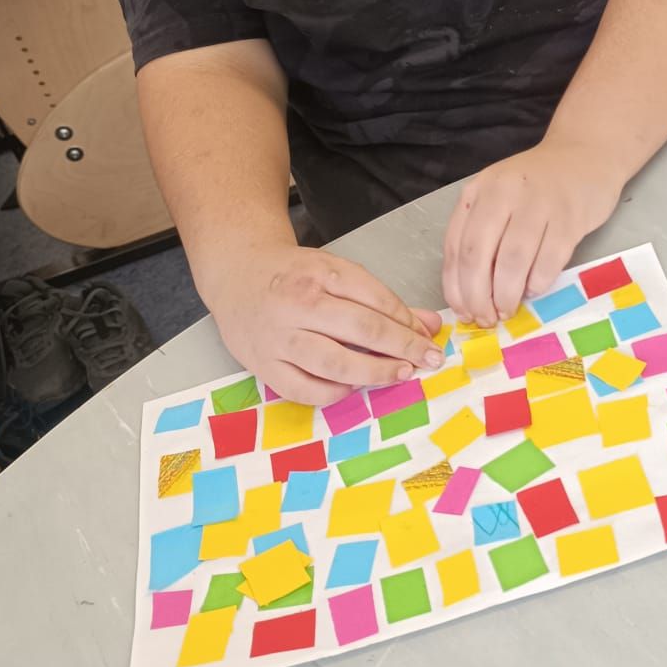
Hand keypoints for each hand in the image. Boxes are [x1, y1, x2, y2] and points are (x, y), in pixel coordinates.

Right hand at [210, 242, 442, 404]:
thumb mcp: (336, 272)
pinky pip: (305, 389)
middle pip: (362, 330)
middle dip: (403, 348)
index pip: (376, 300)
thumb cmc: (293, 275)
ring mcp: (279, 337)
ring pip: (335, 363)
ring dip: (375, 372)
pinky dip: (334, 393)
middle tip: (428, 360)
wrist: (236, 274)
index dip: (408, 323)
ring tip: (400, 374)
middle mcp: (298, 304)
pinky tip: (352, 387)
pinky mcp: (263, 365)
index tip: (427, 338)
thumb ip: (383, 299)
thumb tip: (429, 325)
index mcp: (320, 273)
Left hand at [443, 138, 622, 325]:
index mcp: (478, 191)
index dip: (456, 286)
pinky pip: (549, 260)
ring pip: (512, 261)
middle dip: (478, 296)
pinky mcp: (570, 217)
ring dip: (507, 295)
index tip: (463, 311)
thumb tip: (470, 292)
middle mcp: (503, 193)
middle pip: (478, 255)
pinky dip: (537, 283)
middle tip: (486, 319)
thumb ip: (481, 234)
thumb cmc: (537, 185)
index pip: (456, 246)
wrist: (586, 155)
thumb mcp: (497, 197)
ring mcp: (538, 203)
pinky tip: (533, 290)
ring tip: (507, 310)